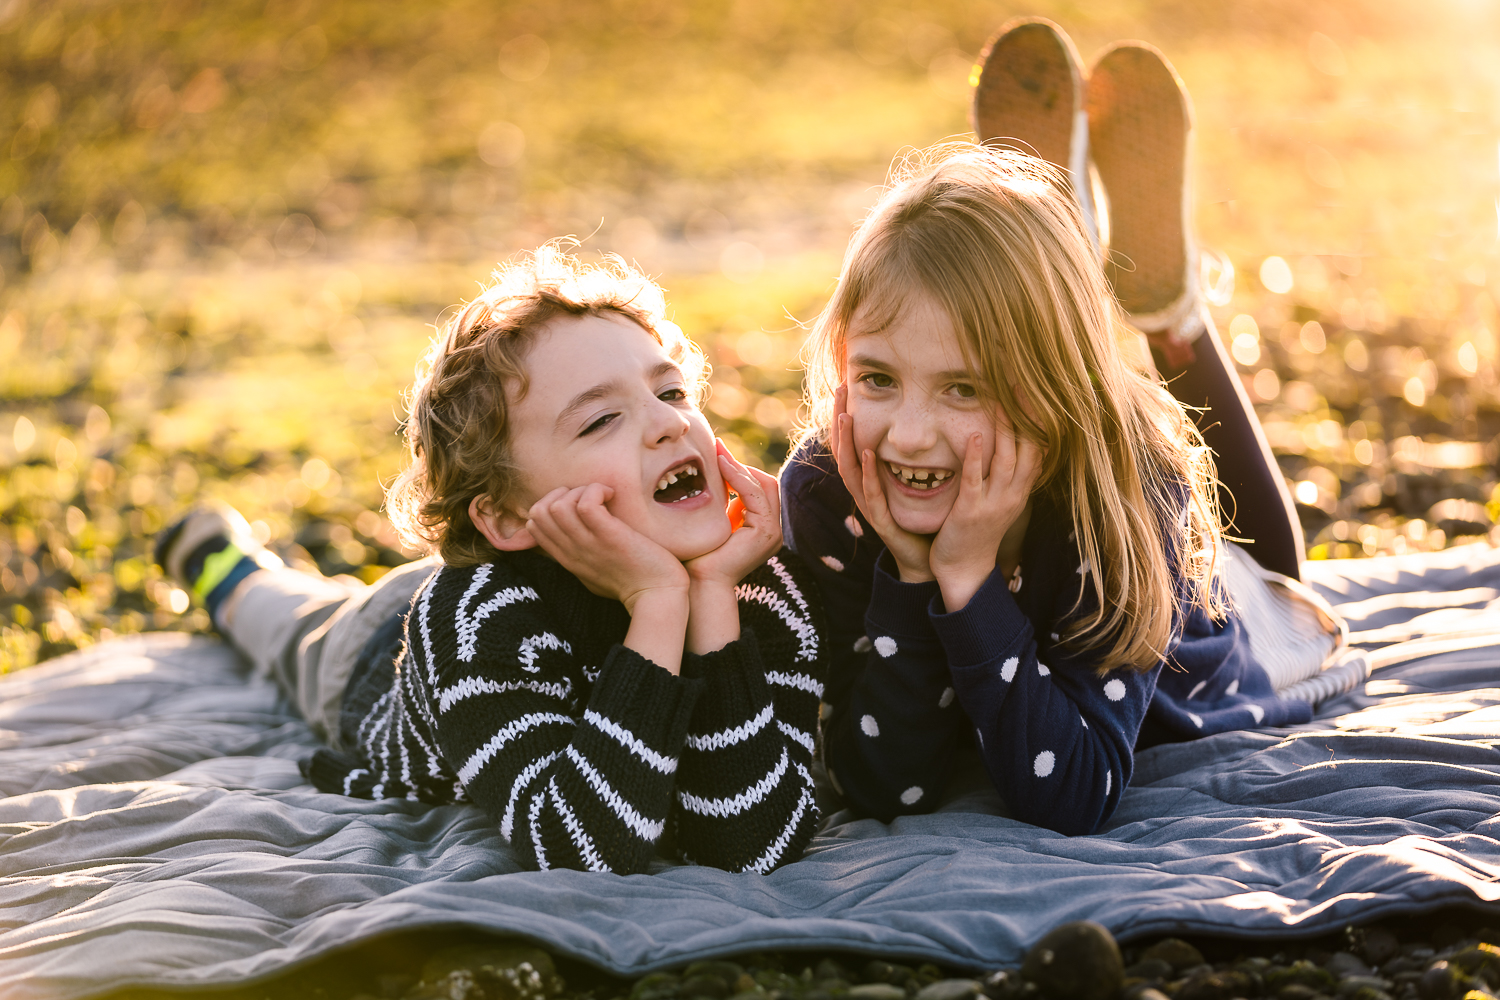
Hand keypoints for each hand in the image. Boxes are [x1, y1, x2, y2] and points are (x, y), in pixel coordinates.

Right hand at [525, 482, 688, 614]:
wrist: (658, 596)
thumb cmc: (633, 581)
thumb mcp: (595, 571)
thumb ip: (579, 555)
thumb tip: (572, 538)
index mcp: (568, 558)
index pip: (534, 524)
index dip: (551, 503)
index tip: (578, 503)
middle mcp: (572, 551)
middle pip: (538, 512)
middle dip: (561, 493)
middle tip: (590, 497)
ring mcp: (588, 545)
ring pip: (557, 506)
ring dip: (580, 491)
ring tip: (603, 496)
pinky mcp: (609, 537)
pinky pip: (586, 504)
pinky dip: (596, 491)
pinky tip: (613, 495)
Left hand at [684, 440, 782, 587]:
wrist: (699, 584)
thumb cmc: (697, 558)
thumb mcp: (711, 523)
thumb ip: (720, 504)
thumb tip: (710, 475)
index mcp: (760, 528)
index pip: (757, 488)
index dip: (738, 469)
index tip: (716, 452)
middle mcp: (771, 530)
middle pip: (765, 482)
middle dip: (740, 464)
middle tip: (717, 447)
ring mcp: (772, 532)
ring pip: (763, 485)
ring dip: (739, 468)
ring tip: (717, 454)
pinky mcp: (766, 532)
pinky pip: (755, 495)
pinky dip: (739, 478)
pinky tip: (721, 467)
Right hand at [830, 384, 933, 582]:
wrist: (927, 559)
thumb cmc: (920, 519)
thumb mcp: (913, 480)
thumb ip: (909, 454)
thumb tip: (922, 420)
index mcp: (870, 479)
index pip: (852, 441)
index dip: (845, 414)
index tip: (845, 385)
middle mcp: (864, 490)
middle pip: (843, 450)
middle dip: (840, 420)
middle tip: (839, 390)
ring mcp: (871, 506)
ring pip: (850, 470)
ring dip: (846, 442)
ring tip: (845, 416)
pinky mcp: (882, 521)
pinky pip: (871, 495)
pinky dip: (868, 474)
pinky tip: (868, 454)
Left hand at [929, 408, 1043, 610]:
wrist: (965, 569)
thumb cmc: (979, 530)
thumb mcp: (1001, 499)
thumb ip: (1008, 473)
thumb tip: (1012, 442)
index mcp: (1021, 489)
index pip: (1039, 448)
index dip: (1040, 420)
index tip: (1037, 390)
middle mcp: (1013, 494)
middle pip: (1028, 449)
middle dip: (1027, 417)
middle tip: (1023, 383)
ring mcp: (994, 503)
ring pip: (1005, 460)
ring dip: (1004, 429)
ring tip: (1001, 400)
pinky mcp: (970, 511)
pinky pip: (976, 480)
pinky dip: (976, 456)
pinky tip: (975, 434)